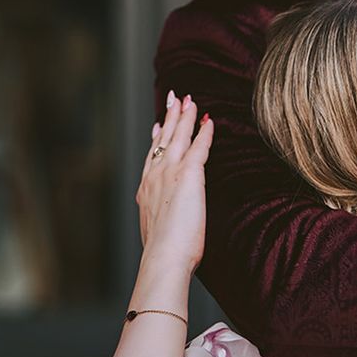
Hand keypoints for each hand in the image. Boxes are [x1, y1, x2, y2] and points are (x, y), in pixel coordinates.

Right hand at [137, 91, 212, 273]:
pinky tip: (209, 120)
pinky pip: (198, 146)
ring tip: (188, 100)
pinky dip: (204, 132)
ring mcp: (169, 173)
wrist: (164, 257)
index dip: (156, 139)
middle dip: (169, 117)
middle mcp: (154, 177)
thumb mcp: (157, 229)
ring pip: (178, 137)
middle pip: (162, 140)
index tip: (158, 126)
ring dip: (184, 116)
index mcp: (146, 191)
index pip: (152, 158)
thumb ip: (161, 217)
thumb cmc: (164, 253)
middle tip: (173, 99)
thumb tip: (164, 220)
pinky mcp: (188, 174)